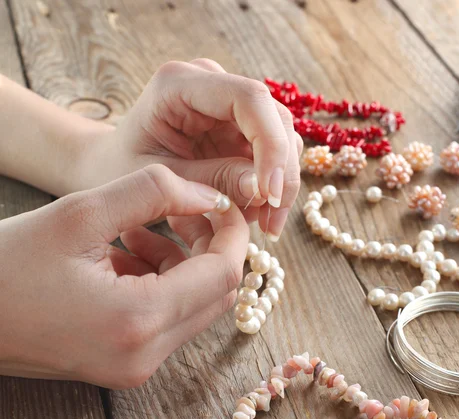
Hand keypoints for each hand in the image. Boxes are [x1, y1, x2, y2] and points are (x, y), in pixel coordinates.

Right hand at [0, 165, 247, 387]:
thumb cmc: (6, 263)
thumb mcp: (80, 213)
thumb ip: (153, 192)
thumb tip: (209, 194)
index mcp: (138, 320)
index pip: (222, 276)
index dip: (232, 233)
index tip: (222, 200)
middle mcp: (145, 356)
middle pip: (214, 295)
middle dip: (209, 247)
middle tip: (184, 210)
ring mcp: (135, 368)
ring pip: (192, 308)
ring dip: (180, 265)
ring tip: (139, 230)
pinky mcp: (124, 367)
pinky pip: (165, 322)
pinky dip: (160, 285)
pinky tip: (126, 256)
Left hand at [78, 60, 301, 239]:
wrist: (108, 164)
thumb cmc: (120, 168)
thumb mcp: (159, 180)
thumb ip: (209, 181)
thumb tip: (263, 189)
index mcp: (180, 84)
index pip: (248, 99)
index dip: (270, 145)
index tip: (270, 193)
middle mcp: (211, 84)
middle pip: (274, 118)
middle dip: (280, 174)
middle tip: (271, 224)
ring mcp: (228, 105)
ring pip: (281, 137)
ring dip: (279, 184)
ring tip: (261, 224)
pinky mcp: (237, 128)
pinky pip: (270, 154)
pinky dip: (269, 187)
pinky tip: (255, 214)